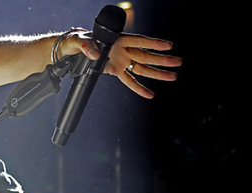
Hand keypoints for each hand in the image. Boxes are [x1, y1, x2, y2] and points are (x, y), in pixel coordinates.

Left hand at [61, 31, 181, 98]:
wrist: (73, 50)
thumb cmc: (78, 42)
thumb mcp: (79, 42)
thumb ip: (87, 47)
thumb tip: (96, 54)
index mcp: (117, 40)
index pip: (138, 40)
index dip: (153, 43)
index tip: (168, 45)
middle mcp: (123, 50)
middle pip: (145, 55)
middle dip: (162, 59)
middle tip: (178, 62)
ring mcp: (121, 60)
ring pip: (142, 68)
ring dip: (157, 73)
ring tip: (173, 76)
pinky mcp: (116, 70)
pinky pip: (129, 80)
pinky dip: (138, 87)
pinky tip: (149, 94)